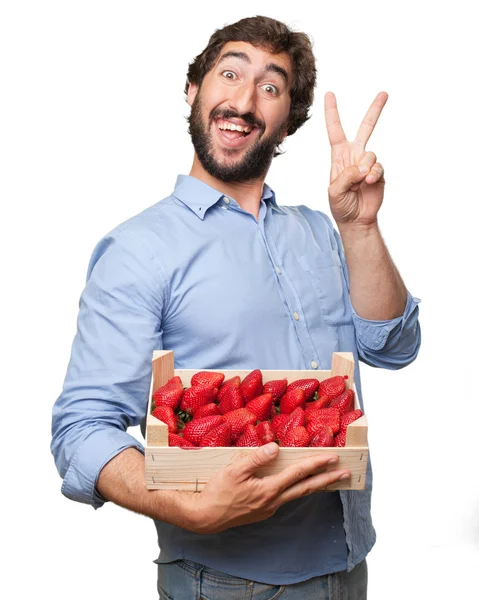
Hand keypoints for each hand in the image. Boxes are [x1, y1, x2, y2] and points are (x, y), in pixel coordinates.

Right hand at [182, 442, 349, 533]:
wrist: (205, 517)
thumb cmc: (217, 491)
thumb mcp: (234, 471)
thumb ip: (256, 459)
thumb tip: (277, 448)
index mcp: (268, 490)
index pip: (298, 474)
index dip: (316, 464)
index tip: (333, 458)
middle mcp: (273, 502)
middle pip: (306, 488)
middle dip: (327, 479)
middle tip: (345, 473)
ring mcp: (269, 508)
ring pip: (296, 494)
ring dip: (314, 485)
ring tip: (327, 478)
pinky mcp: (262, 510)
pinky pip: (285, 497)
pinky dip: (296, 489)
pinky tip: (296, 484)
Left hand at [325, 91, 387, 227]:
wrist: (356, 220)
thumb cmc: (341, 205)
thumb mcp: (334, 191)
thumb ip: (345, 176)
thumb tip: (363, 167)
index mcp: (339, 156)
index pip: (335, 130)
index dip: (332, 112)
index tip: (330, 94)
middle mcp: (355, 155)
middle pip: (366, 128)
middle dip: (375, 110)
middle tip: (384, 93)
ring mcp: (368, 163)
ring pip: (370, 154)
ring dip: (364, 168)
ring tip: (360, 182)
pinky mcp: (379, 172)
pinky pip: (378, 167)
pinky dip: (374, 175)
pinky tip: (369, 183)